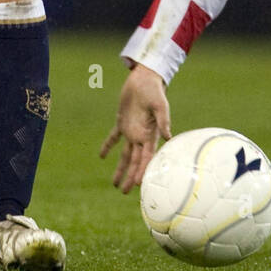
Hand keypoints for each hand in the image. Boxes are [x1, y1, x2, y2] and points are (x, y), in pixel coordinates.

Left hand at [100, 65, 171, 192]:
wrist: (144, 78)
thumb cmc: (154, 91)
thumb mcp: (160, 104)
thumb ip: (163, 120)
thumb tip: (168, 136)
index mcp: (150, 134)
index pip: (146, 158)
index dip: (142, 171)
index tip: (138, 184)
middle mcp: (140, 136)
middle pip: (134, 161)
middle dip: (130, 177)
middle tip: (125, 192)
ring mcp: (131, 130)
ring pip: (125, 155)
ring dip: (120, 169)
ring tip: (115, 184)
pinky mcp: (122, 122)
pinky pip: (114, 137)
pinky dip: (108, 146)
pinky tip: (102, 156)